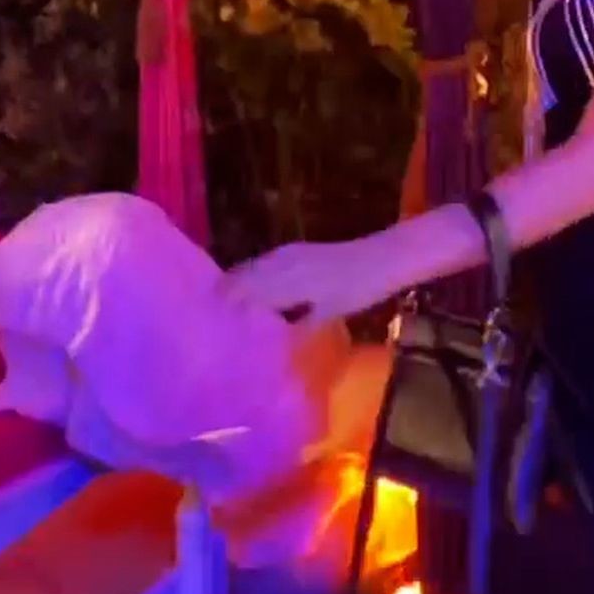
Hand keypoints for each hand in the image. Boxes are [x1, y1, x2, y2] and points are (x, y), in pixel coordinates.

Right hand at [222, 236, 396, 331]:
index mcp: (286, 280)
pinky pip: (265, 261)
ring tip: (224, 304)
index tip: (212, 320)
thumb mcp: (328, 314)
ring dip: (238, 282)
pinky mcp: (298, 250)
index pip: (245, 291)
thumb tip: (276, 342)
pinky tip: (255, 288)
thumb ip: (299, 327)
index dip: (227, 304)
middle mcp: (281, 262)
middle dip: (226, 293)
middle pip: (243, 276)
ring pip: (253, 267)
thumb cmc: (358, 290)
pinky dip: (253, 274)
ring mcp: (289, 253)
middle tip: (212, 315)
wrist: (382, 258)